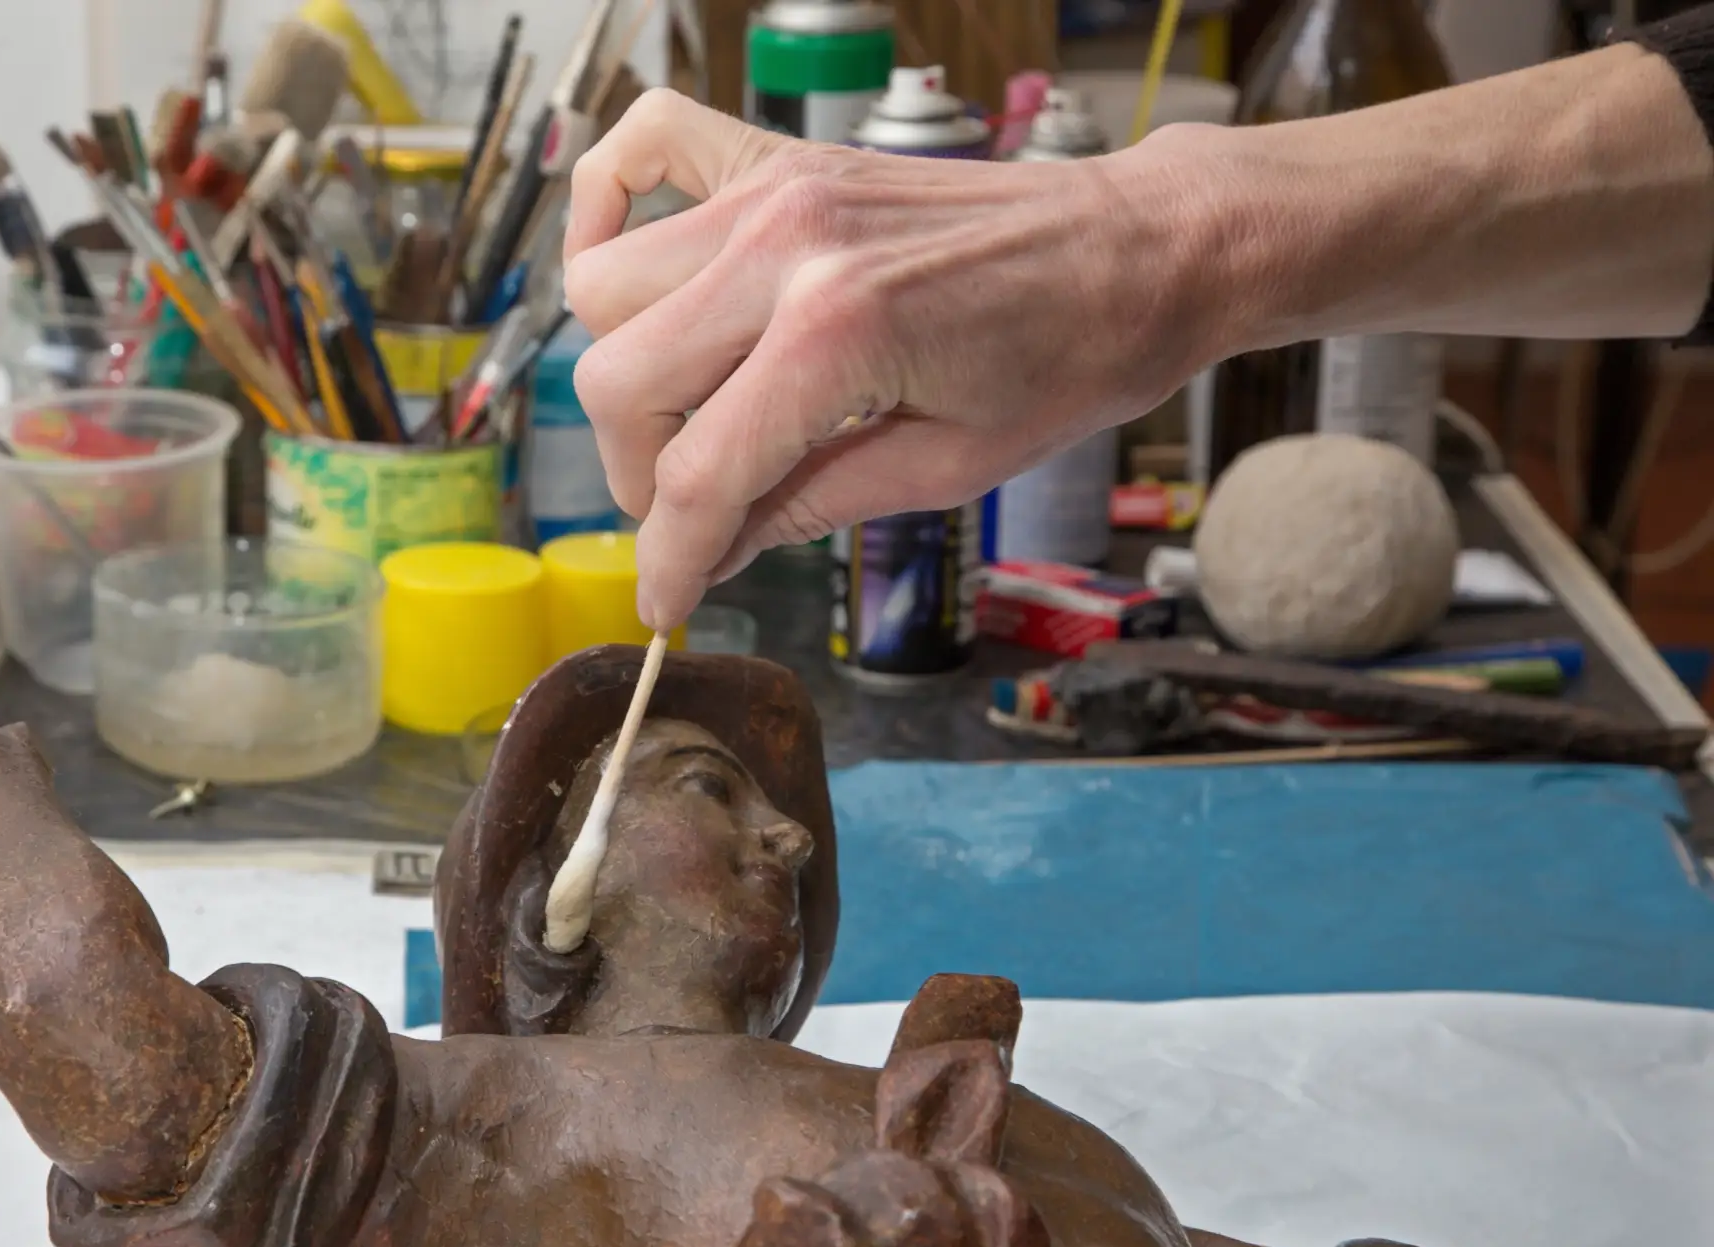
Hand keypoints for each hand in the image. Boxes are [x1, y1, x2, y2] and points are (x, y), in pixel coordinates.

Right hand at [564, 89, 1229, 628]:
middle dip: (639, 474)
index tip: (665, 601)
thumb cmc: (1073, 355)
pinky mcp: (785, 158)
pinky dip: (608, 199)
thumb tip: (714, 548)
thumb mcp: (945, 467)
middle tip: (692, 514)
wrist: (1140, 246)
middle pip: (617, 378)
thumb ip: (807, 504)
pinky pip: (645, 143)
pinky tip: (637, 267)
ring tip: (690, 415)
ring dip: (628, 369)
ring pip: (608, 286)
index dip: (669, 558)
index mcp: (839, 335)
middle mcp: (787, 248)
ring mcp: (778, 190)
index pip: (696, 473)